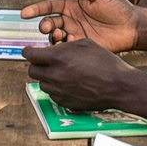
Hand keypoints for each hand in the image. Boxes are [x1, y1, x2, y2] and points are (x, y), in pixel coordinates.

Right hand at [19, 0, 143, 51]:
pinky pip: (67, 47)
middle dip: (44, 25)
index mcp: (73, 4)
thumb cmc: (118, 6)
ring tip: (58, 36)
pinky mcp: (83, 45)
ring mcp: (76, 32)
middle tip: (46, 28)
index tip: (24, 13)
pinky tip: (68, 45)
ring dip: (52, 37)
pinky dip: (64, 47)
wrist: (133, 26)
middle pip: (50, 22)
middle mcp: (72, 18)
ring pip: (56, 36)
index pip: (50, 6)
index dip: (36, 9)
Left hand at [20, 38, 136, 111]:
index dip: (28, 51)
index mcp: (58, 58)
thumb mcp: (85, 43)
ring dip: (46, 76)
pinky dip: (55, 88)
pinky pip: (52, 94)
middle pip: (32, 71)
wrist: (118, 86)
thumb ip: (64, 45)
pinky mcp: (65, 102)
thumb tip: (54, 48)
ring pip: (41, 83)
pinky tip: (67, 82)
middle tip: (45, 61)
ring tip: (60, 72)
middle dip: (36, 64)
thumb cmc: (104, 62)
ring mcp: (59, 91)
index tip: (30, 50)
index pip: (30, 55)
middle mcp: (55, 76)